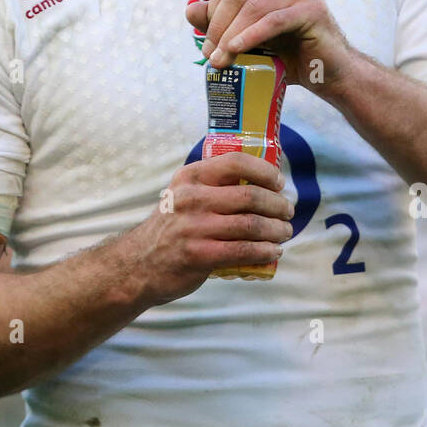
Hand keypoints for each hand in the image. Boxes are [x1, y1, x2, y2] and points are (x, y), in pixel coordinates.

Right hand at [123, 151, 293, 306]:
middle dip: (278, 205)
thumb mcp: (183, 195)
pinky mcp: (199, 254)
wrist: (139, 263)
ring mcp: (195, 227)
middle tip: (288, 212)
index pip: (236, 162)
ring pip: (251, 224)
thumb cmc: (171, 227)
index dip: (265, 171)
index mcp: (190, 177)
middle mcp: (192, 198)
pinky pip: (244, 250)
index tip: (279, 183)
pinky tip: (273, 251)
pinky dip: (265, 251)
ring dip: (277, 229)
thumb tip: (260, 182)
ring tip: (285, 232)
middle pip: (251, 195)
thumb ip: (212, 186)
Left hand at [184, 0, 354, 90]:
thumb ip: (220, 21)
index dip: (212, 11)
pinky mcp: (313, 9)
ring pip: (253, 6)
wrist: (329, 73)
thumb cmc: (288, 53)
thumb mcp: (248, 35)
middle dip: (218, 26)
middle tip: (211, 56)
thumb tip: (189, 9)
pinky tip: (237, 49)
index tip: (207, 44)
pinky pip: (273, 20)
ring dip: (231, 36)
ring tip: (221, 60)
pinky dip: (251, 35)